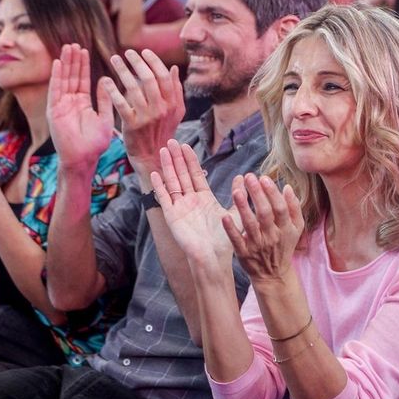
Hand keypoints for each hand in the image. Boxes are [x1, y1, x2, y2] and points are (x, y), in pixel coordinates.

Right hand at [46, 44, 114, 170]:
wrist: (83, 160)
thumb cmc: (95, 144)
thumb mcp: (105, 118)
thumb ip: (105, 100)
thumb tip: (105, 80)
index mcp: (82, 104)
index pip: (82, 80)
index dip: (83, 66)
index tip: (84, 50)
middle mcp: (70, 103)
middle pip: (71, 77)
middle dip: (73, 61)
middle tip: (75, 44)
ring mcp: (61, 106)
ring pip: (63, 80)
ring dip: (64, 64)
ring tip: (67, 48)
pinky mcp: (54, 111)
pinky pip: (55, 90)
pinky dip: (56, 77)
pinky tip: (57, 64)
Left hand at [101, 49, 184, 178]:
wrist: (153, 156)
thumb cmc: (163, 131)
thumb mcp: (176, 112)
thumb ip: (176, 90)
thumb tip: (174, 68)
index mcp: (173, 103)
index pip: (164, 76)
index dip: (153, 61)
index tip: (143, 51)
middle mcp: (161, 109)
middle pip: (149, 79)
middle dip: (137, 62)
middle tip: (127, 52)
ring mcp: (147, 118)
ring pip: (134, 88)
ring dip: (123, 71)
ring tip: (114, 60)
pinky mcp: (132, 126)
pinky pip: (121, 104)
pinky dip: (112, 91)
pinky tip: (105, 81)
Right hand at [149, 140, 235, 272]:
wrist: (214, 257)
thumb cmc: (225, 239)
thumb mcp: (235, 212)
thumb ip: (238, 194)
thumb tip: (243, 177)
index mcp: (204, 198)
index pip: (195, 174)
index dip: (190, 160)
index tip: (186, 145)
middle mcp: (190, 201)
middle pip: (181, 175)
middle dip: (177, 158)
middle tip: (171, 141)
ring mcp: (180, 208)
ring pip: (172, 182)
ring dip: (167, 167)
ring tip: (163, 151)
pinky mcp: (172, 217)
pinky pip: (164, 199)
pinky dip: (159, 187)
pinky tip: (155, 174)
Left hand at [223, 173, 303, 285]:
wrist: (274, 274)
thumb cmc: (284, 245)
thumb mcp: (296, 228)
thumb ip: (294, 207)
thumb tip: (287, 187)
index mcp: (285, 228)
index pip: (280, 208)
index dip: (272, 193)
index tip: (264, 178)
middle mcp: (272, 236)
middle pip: (265, 213)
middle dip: (257, 194)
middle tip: (249, 177)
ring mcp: (257, 245)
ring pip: (250, 225)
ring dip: (243, 208)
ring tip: (237, 191)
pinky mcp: (244, 254)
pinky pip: (237, 241)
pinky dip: (231, 229)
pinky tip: (224, 216)